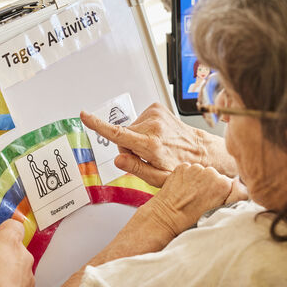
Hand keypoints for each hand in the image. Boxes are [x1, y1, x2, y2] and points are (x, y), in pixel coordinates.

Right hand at [80, 103, 206, 186]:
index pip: (118, 134)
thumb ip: (136, 168)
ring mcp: (156, 114)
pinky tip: (157, 137)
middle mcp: (153, 126)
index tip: (84, 116)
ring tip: (155, 147)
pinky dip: (144, 130)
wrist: (202, 152)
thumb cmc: (180, 166)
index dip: (98, 125)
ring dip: (137, 138)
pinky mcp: (157, 108)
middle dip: (128, 147)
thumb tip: (118, 160)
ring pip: (130, 128)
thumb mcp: (159, 178)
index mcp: (151, 145)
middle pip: (122, 135)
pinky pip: (139, 121)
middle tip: (146, 157)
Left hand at [144, 163, 245, 236]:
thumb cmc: (193, 219)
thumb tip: (241, 183)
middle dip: (210, 185)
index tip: (212, 201)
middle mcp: (210, 171)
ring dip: (198, 181)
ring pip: (201, 173)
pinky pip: (189, 170)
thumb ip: (237, 196)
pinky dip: (187, 178)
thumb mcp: (220, 210)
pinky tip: (182, 190)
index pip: (228, 183)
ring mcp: (194, 168)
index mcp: (223, 183)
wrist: (167, 217)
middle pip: (215, 176)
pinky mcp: (181, 167)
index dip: (221, 193)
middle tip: (200, 200)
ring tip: (190, 196)